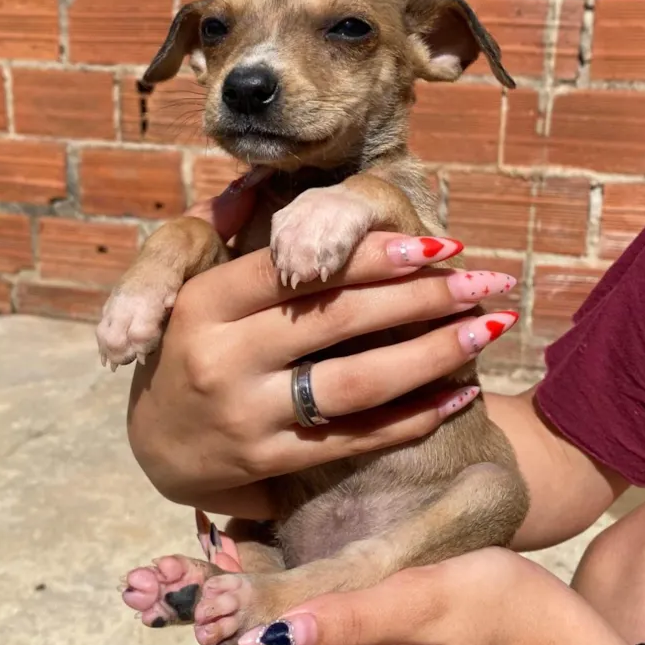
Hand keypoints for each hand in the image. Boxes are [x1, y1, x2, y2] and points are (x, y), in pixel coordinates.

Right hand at [127, 185, 518, 507]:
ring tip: (488, 330)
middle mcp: (221, 356)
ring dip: (434, 354)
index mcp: (205, 302)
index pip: (302, 269)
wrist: (156, 448)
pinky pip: (356, 437)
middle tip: (488, 281)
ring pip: (357, 381)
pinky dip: (414, 415)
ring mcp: (245, 414)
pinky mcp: (268, 462)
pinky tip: (460, 393)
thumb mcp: (195, 293)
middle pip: (339, 318)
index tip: (439, 246)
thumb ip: (233, 241)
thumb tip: (260, 182)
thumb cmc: (192, 351)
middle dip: (424, 297)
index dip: (374, 254)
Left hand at [234, 549, 574, 644]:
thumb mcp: (421, 602)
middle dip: (228, 605)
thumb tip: (269, 636)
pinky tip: (269, 559)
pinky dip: (281, 601)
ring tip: (219, 546)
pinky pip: (308, 632)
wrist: (549, 635)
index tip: (201, 557)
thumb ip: (348, 621)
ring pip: (282, 639)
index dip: (228, 610)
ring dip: (251, 601)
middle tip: (196, 548)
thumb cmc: (492, 603)